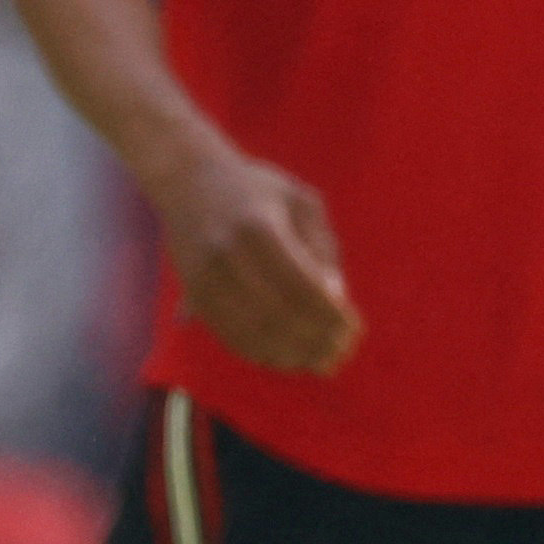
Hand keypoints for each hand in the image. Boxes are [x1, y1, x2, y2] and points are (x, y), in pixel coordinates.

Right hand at [153, 138, 360, 374]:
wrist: (188, 180)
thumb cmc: (257, 189)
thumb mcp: (299, 201)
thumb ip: (321, 247)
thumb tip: (336, 297)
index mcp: (258, 227)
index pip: (301, 286)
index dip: (329, 315)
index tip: (355, 330)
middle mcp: (226, 255)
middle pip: (278, 315)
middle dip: (315, 340)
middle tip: (342, 353)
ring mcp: (205, 278)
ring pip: (253, 333)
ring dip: (292, 355)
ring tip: (322, 363)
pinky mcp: (194, 294)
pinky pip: (230, 335)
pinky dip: (262, 353)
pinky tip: (289, 359)